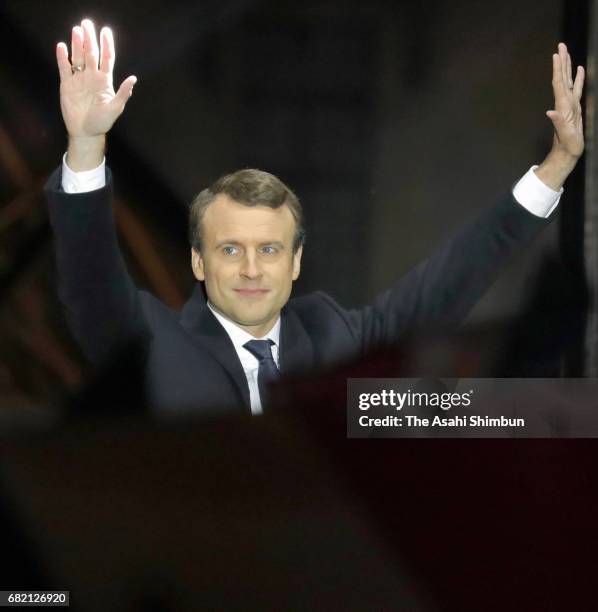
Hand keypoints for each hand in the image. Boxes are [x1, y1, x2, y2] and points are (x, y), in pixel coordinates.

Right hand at [56, 19, 136, 139]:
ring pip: (78, 57)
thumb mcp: (115, 108)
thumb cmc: (102, 122)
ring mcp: (79, 80)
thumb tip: (133, 78)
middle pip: (91, 53)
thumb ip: (123, 93)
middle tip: (87, 23)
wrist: (85, 132)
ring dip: (77, 44)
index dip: (107, 45)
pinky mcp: (67, 84)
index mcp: (105, 81)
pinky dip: (62, 57)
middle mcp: (92, 77)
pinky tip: (62, 46)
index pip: (107, 59)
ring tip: (76, 30)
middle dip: (90, 39)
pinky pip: (64, 68)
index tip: (106, 31)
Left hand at [535, 43, 583, 190]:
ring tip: (566, 53)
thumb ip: (558, 123)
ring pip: (569, 81)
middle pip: (562, 78)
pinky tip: (579, 70)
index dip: (558, 69)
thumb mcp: (565, 135)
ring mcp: (570, 105)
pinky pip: (577, 89)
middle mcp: (565, 103)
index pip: (560, 83)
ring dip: (567, 66)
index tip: (556, 54)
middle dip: (561, 62)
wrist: (567, 154)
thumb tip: (550, 112)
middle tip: (561, 46)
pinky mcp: (575, 108)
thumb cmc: (567, 147)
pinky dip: (578, 78)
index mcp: (563, 106)